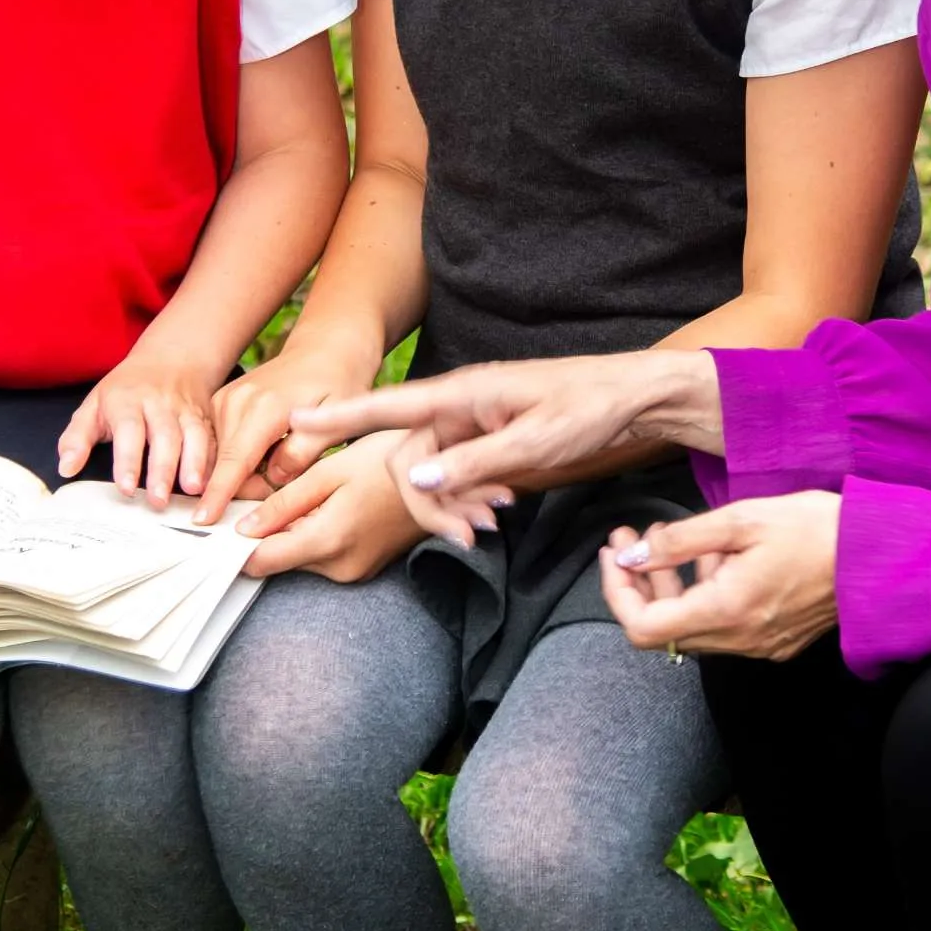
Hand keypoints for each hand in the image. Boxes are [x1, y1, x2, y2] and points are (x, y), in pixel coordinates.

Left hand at [57, 350, 222, 506]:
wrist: (171, 360)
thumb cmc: (125, 391)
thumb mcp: (93, 406)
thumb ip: (77, 438)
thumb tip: (66, 469)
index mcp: (127, 400)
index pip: (128, 430)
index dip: (128, 460)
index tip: (126, 489)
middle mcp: (159, 403)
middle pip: (164, 436)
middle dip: (163, 469)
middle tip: (158, 501)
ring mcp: (186, 409)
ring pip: (194, 435)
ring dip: (195, 464)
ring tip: (192, 492)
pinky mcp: (207, 416)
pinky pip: (214, 438)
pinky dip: (215, 461)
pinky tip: (213, 482)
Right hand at [197, 356, 368, 522]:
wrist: (325, 349)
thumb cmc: (337, 384)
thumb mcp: (337, 420)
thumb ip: (305, 453)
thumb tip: (273, 479)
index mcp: (264, 408)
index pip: (235, 462)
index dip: (219, 495)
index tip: (204, 520)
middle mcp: (236, 402)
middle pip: (225, 467)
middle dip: (247, 490)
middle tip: (287, 482)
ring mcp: (224, 401)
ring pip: (220, 458)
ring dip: (243, 475)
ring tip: (280, 462)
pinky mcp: (220, 403)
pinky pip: (220, 445)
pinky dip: (237, 460)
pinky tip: (264, 454)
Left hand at [236, 431, 422, 580]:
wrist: (448, 473)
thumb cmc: (392, 460)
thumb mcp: (331, 471)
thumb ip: (284, 503)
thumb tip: (244, 528)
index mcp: (329, 541)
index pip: (262, 561)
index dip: (235, 546)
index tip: (219, 526)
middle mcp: (341, 568)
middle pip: (281, 559)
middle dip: (267, 532)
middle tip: (267, 492)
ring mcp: (356, 572)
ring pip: (301, 556)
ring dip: (293, 531)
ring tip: (309, 493)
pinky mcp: (364, 568)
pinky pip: (323, 555)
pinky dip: (315, 533)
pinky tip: (328, 504)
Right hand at [293, 349, 719, 543]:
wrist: (635, 399)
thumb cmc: (590, 408)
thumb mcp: (535, 443)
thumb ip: (473, 464)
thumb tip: (414, 479)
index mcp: (463, 393)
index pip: (388, 405)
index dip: (340, 416)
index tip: (295, 421)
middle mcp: (460, 405)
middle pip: (407, 459)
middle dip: (428, 504)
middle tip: (470, 537)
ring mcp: (473, 423)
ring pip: (433, 474)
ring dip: (452, 507)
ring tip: (492, 525)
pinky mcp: (488, 441)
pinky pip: (458, 476)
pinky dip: (469, 500)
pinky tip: (499, 512)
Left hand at [598, 491, 841, 660]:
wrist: (880, 555)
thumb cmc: (816, 529)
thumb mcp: (741, 519)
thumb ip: (679, 541)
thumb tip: (632, 557)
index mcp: (726, 610)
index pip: (643, 627)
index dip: (617, 592)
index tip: (616, 553)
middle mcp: (740, 640)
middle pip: (663, 630)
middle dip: (640, 582)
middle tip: (633, 537)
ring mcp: (760, 646)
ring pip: (692, 627)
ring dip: (674, 587)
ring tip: (677, 539)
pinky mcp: (776, 641)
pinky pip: (723, 627)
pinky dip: (706, 596)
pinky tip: (717, 559)